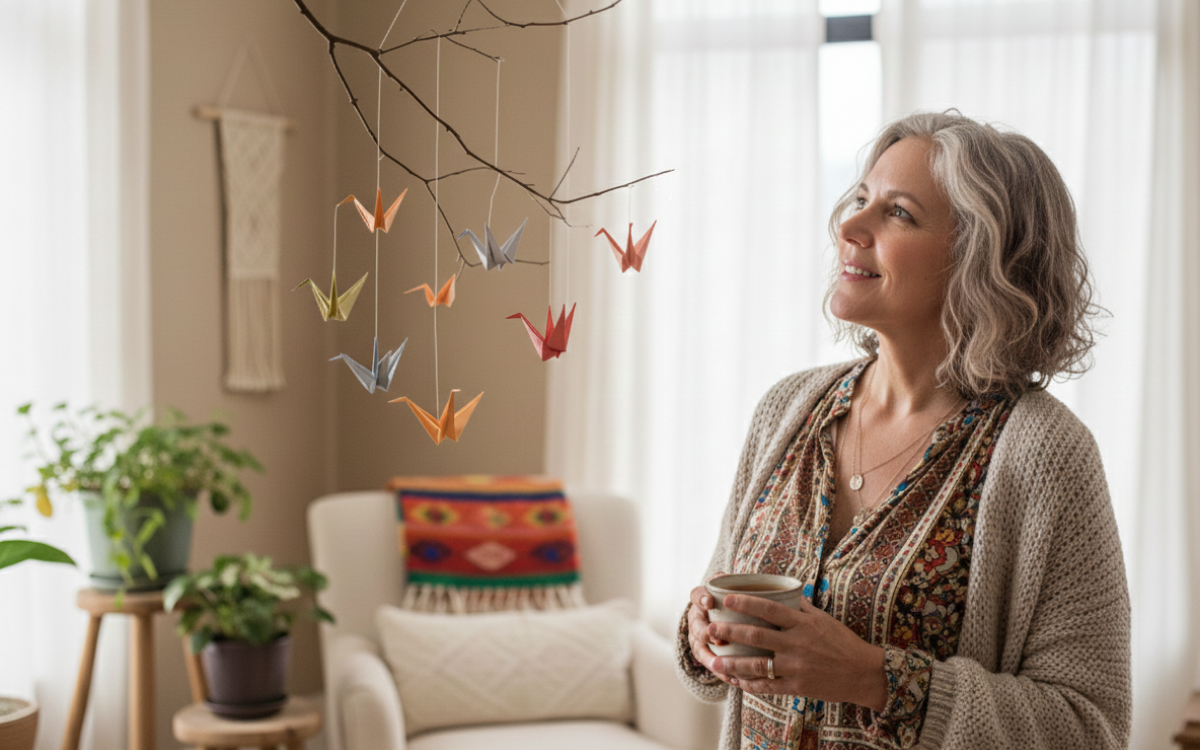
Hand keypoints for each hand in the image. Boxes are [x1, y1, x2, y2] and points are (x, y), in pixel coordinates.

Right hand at [685, 574, 734, 684]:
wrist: (729, 614)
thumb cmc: (734, 598)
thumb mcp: (734, 585)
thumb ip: (736, 582)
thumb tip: (746, 579)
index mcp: (702, 599)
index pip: (696, 595)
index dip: (700, 599)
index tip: (709, 602)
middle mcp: (697, 618)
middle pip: (695, 626)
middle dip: (704, 633)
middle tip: (718, 639)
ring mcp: (699, 637)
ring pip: (699, 649)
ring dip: (711, 658)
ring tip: (723, 667)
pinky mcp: (707, 653)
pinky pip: (711, 665)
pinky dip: (722, 672)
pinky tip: (734, 679)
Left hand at [706, 594, 887, 709]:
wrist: (863, 673)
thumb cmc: (843, 642)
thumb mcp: (824, 619)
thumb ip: (802, 608)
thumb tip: (786, 592)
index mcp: (802, 623)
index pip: (769, 609)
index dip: (745, 602)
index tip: (726, 598)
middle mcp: (796, 644)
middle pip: (755, 635)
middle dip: (729, 631)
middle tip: (709, 628)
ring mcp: (795, 666)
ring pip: (756, 665)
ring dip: (732, 663)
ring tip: (713, 661)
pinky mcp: (797, 687)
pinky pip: (768, 686)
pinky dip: (750, 685)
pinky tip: (736, 682)